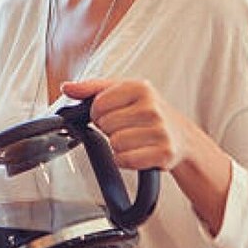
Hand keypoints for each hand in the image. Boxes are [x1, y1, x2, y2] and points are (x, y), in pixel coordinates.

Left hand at [61, 78, 187, 170]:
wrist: (181, 136)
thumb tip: (66, 87)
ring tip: (134, 139)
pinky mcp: (164, 153)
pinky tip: (138, 152)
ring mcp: (160, 131)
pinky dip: (125, 160)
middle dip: (110, 129)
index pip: (98, 104)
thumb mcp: (121, 92)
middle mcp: (152, 107)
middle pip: (105, 125)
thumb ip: (91, 88)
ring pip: (115, 144)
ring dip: (119, 146)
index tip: (111, 113)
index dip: (98, 113)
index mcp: (140, 87)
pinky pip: (125, 160)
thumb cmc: (146, 111)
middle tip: (126, 127)